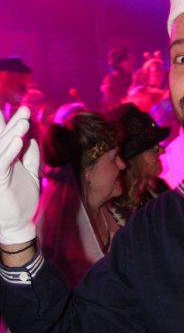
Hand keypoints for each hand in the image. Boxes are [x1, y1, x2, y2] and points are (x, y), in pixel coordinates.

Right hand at [0, 107, 39, 243]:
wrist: (18, 223)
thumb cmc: (23, 199)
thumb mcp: (31, 174)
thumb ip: (30, 157)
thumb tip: (31, 139)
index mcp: (6, 159)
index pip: (7, 137)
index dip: (13, 122)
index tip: (23, 109)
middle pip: (3, 137)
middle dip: (14, 123)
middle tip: (25, 110)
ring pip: (1, 146)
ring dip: (12, 133)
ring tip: (24, 121)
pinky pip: (1, 162)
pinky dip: (9, 151)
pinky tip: (18, 140)